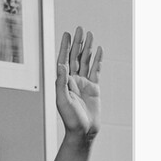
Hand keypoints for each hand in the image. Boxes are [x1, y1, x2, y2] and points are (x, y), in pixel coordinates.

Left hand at [56, 27, 102, 141]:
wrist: (84, 132)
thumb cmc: (71, 120)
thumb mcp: (63, 101)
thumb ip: (61, 83)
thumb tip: (61, 65)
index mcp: (63, 83)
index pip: (64, 60)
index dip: (65, 47)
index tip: (67, 34)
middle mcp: (73, 81)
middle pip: (75, 58)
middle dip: (77, 43)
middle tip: (79, 29)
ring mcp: (84, 84)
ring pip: (86, 62)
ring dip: (87, 48)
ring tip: (90, 35)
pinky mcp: (94, 88)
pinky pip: (96, 71)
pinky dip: (98, 60)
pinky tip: (99, 50)